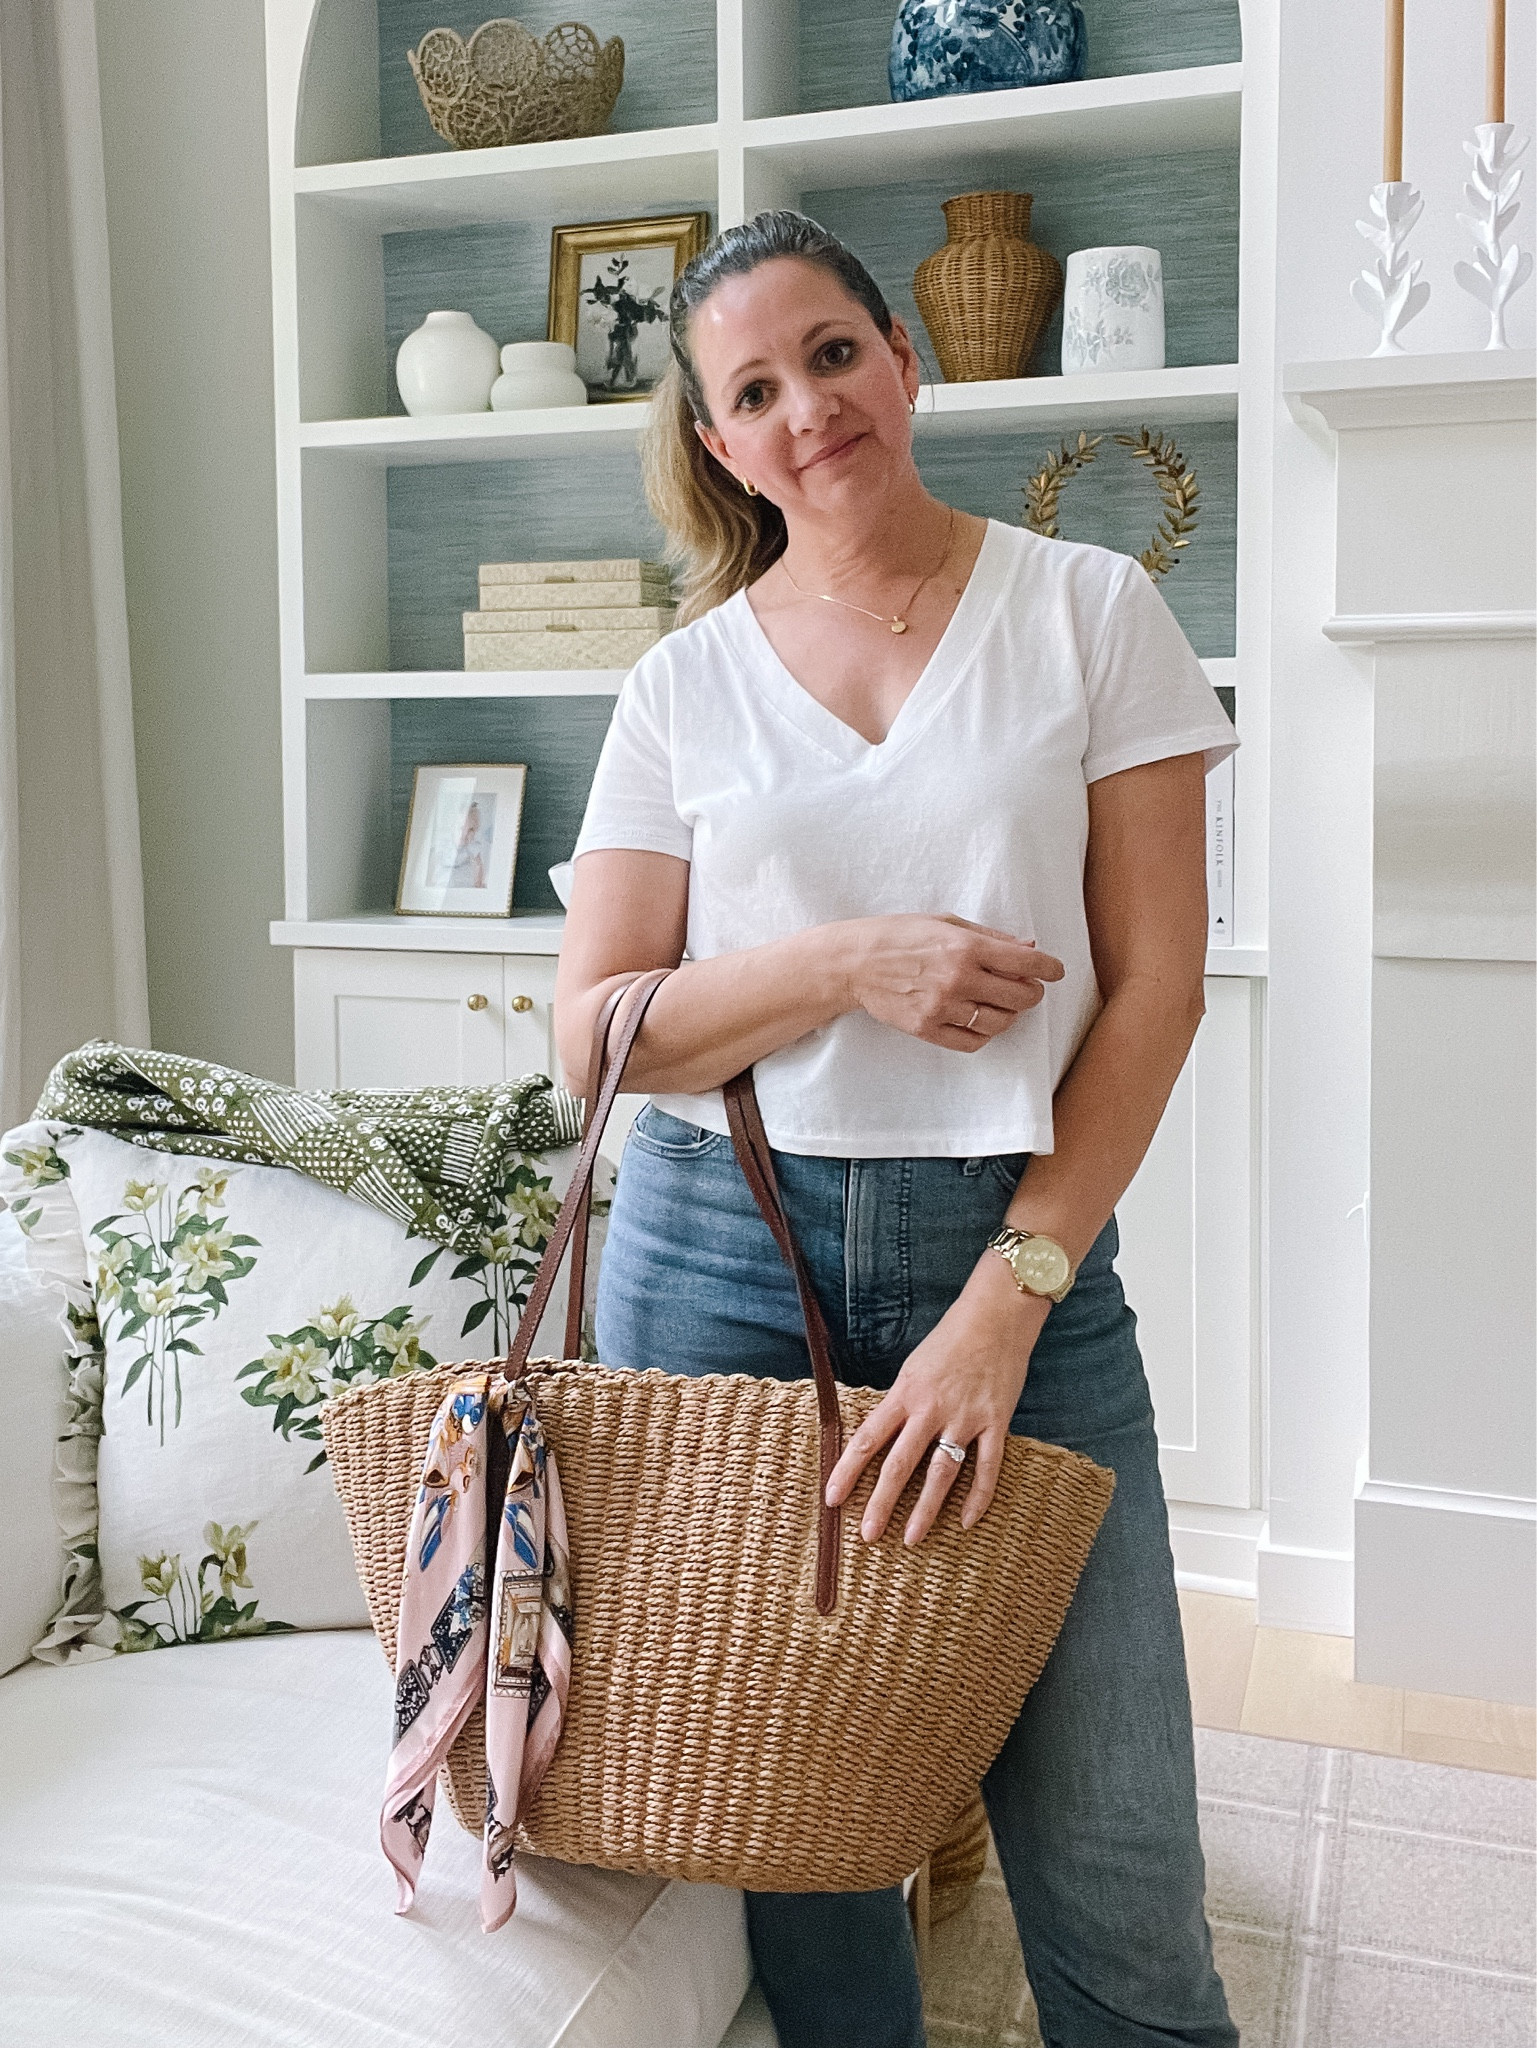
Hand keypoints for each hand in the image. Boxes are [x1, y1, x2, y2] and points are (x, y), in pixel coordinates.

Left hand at [823, 1253, 1051, 1545]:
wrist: (996, 1317)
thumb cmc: (949, 1340)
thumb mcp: (913, 1368)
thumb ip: (901, 1404)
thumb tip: (882, 1437)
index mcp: (905, 1393)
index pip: (868, 1438)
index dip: (847, 1470)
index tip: (832, 1497)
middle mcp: (932, 1409)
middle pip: (900, 1464)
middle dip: (882, 1502)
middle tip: (868, 1534)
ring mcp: (966, 1419)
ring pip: (941, 1473)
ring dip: (926, 1509)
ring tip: (911, 1538)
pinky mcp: (996, 1423)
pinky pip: (987, 1468)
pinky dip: (978, 1497)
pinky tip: (966, 1522)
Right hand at [841, 914, 1063, 1050]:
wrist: (854, 963)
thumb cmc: (899, 935)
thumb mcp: (945, 922)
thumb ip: (990, 936)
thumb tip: (1029, 945)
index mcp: (965, 947)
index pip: (1026, 962)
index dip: (1049, 967)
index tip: (1055, 971)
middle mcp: (958, 979)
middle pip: (1021, 996)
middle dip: (1032, 992)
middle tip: (1027, 987)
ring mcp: (943, 1007)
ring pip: (1000, 1023)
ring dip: (1009, 1014)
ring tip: (1000, 1003)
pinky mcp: (928, 1029)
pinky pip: (973, 1042)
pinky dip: (984, 1033)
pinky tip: (979, 1020)